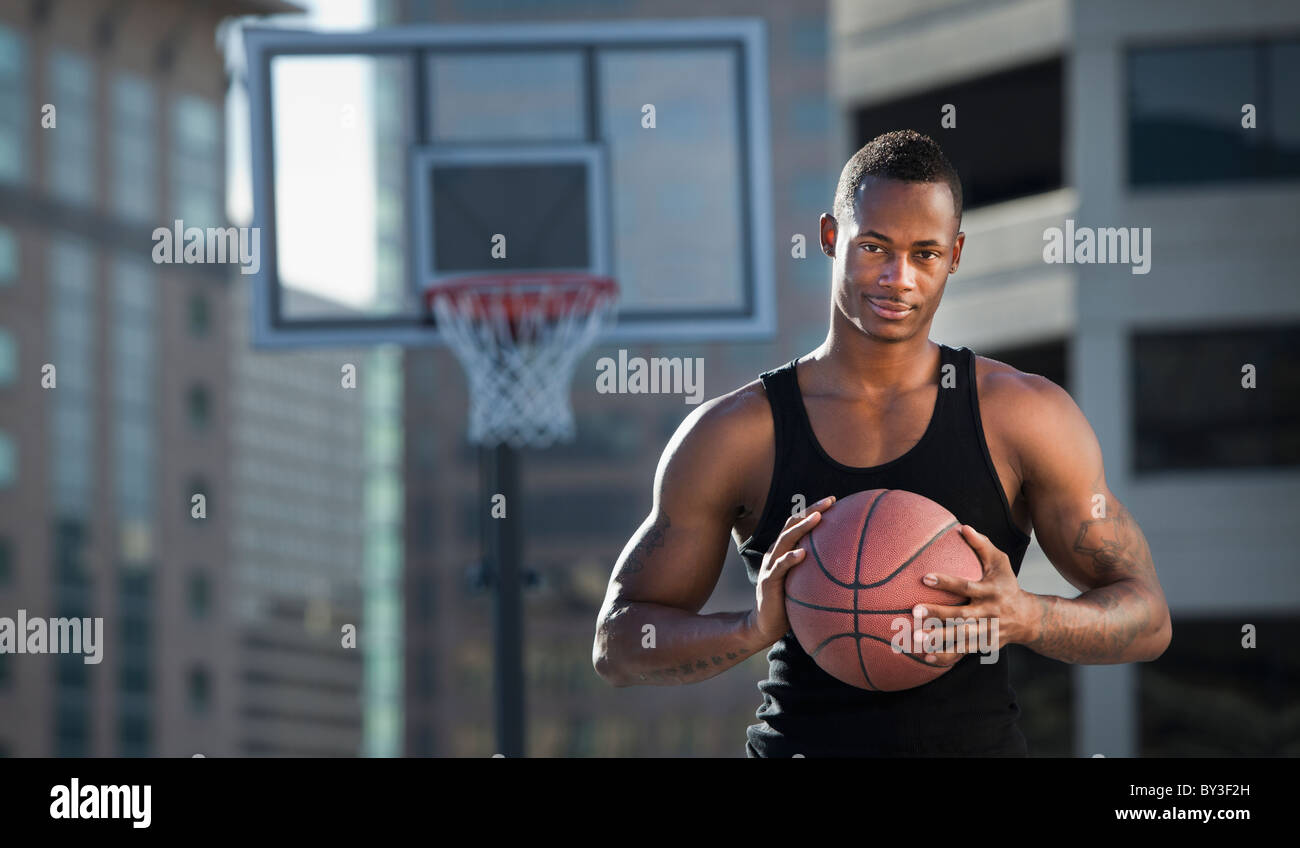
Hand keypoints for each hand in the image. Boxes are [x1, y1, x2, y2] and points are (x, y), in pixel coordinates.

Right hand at [746, 495, 835, 648]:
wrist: (765, 625)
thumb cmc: (789, 603)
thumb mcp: (804, 582)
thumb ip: (816, 570)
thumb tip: (848, 566)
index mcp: (784, 550)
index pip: (798, 524)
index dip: (813, 510)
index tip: (833, 500)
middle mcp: (776, 553)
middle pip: (792, 525)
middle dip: (811, 510)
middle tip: (830, 501)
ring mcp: (770, 566)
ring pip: (785, 540)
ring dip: (802, 527)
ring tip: (817, 518)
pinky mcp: (768, 581)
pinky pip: (779, 567)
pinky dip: (790, 558)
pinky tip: (802, 554)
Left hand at [909, 524, 1036, 666]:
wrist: (1028, 619)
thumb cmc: (1007, 584)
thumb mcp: (1000, 563)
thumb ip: (982, 545)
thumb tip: (962, 527)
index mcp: (990, 591)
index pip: (966, 586)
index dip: (946, 582)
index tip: (924, 578)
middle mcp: (989, 613)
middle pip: (961, 615)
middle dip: (938, 614)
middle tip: (914, 611)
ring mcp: (987, 631)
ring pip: (960, 637)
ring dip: (938, 639)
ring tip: (915, 638)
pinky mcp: (983, 645)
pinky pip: (962, 652)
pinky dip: (945, 656)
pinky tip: (925, 657)